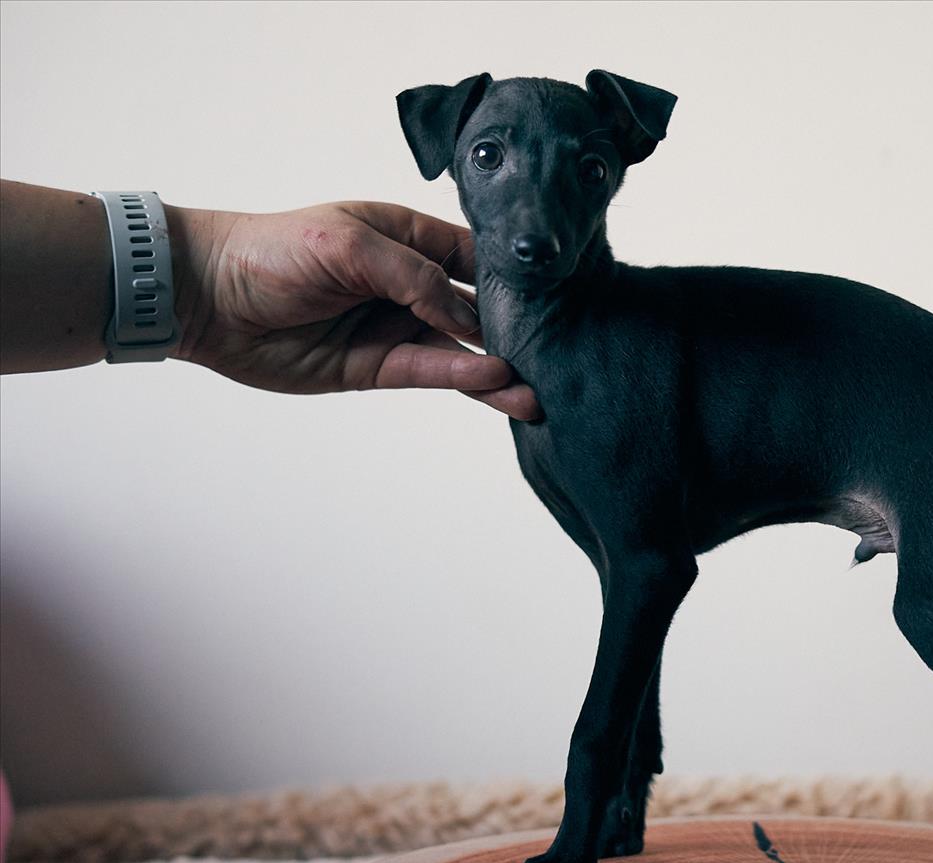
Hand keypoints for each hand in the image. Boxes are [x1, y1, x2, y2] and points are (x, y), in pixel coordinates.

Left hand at [168, 201, 538, 418]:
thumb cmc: (272, 251)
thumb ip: (414, 277)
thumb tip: (468, 318)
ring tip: (539, 391)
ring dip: (500, 370)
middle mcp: (409, 283)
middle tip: (561, 352)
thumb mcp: (349, 246)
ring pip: (461, 351)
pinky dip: (463, 380)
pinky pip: (430, 373)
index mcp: (407, 237)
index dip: (512, 276)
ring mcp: (395, 326)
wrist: (206, 298)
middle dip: (518, 330)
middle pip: (478, 308)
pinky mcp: (376, 367)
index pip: (476, 256)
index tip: (552, 295)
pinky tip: (496, 384)